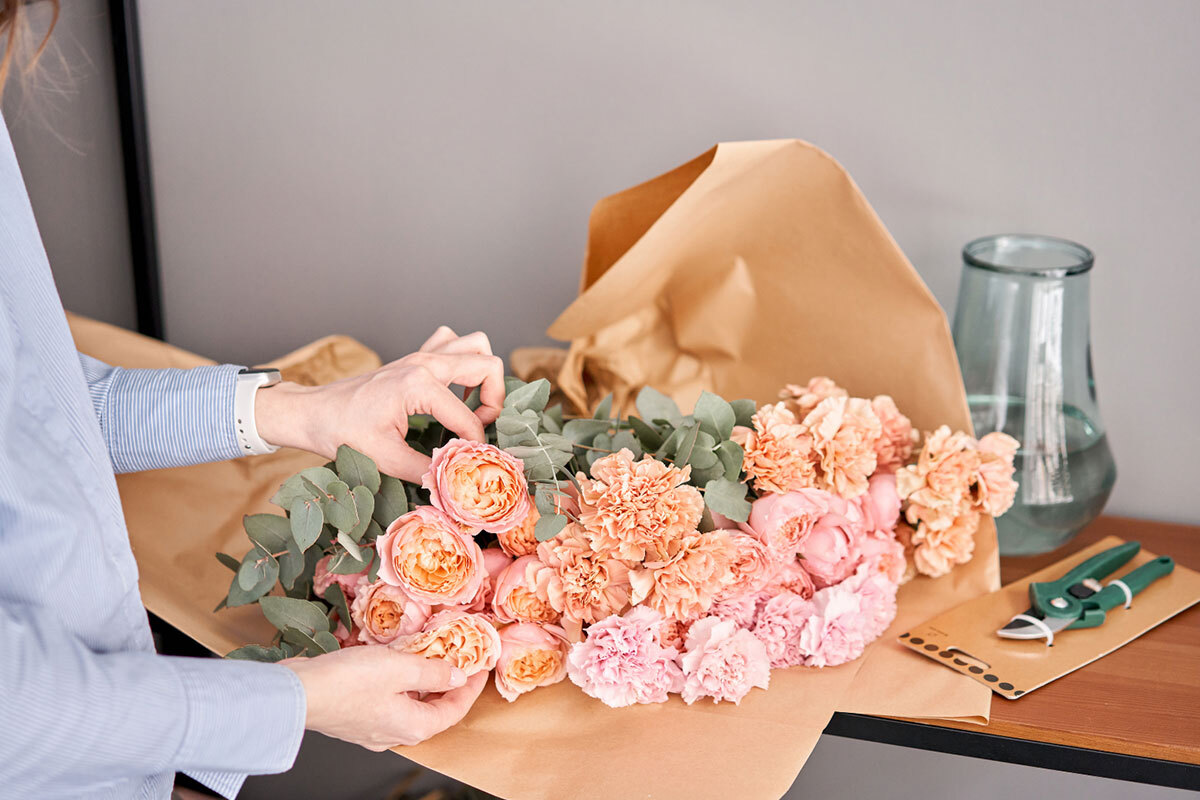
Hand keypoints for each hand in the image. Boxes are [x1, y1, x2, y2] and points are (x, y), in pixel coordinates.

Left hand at [255, 327, 504, 481]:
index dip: (476, 443)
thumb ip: (427, 469)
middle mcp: (425, 362)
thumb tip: (456, 481)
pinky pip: (452, 342)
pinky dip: (463, 360)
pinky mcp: (414, 357)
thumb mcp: (385, 459)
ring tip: (472, 404)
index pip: (468, 416)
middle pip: (488, 365)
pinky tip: (454, 388)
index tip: (467, 461)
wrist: (313, 412)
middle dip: (494, 399)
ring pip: (475, 345)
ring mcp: (420, 355)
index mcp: (419, 384)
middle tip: (480, 426)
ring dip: (483, 373)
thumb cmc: (342, 432)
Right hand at [282, 646, 487, 749]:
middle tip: (458, 660)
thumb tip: (456, 677)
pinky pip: (388, 702)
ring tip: (429, 657)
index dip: (470, 688)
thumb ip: (431, 673)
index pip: (454, 711)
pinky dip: (399, 685)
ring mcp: (373, 729)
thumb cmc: (347, 682)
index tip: (480, 667)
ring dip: (422, 684)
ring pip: (409, 707)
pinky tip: (395, 665)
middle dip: (448, 686)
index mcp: (413, 727)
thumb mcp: (400, 668)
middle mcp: (394, 734)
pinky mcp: (355, 718)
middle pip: (433, 711)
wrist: (298, 693)